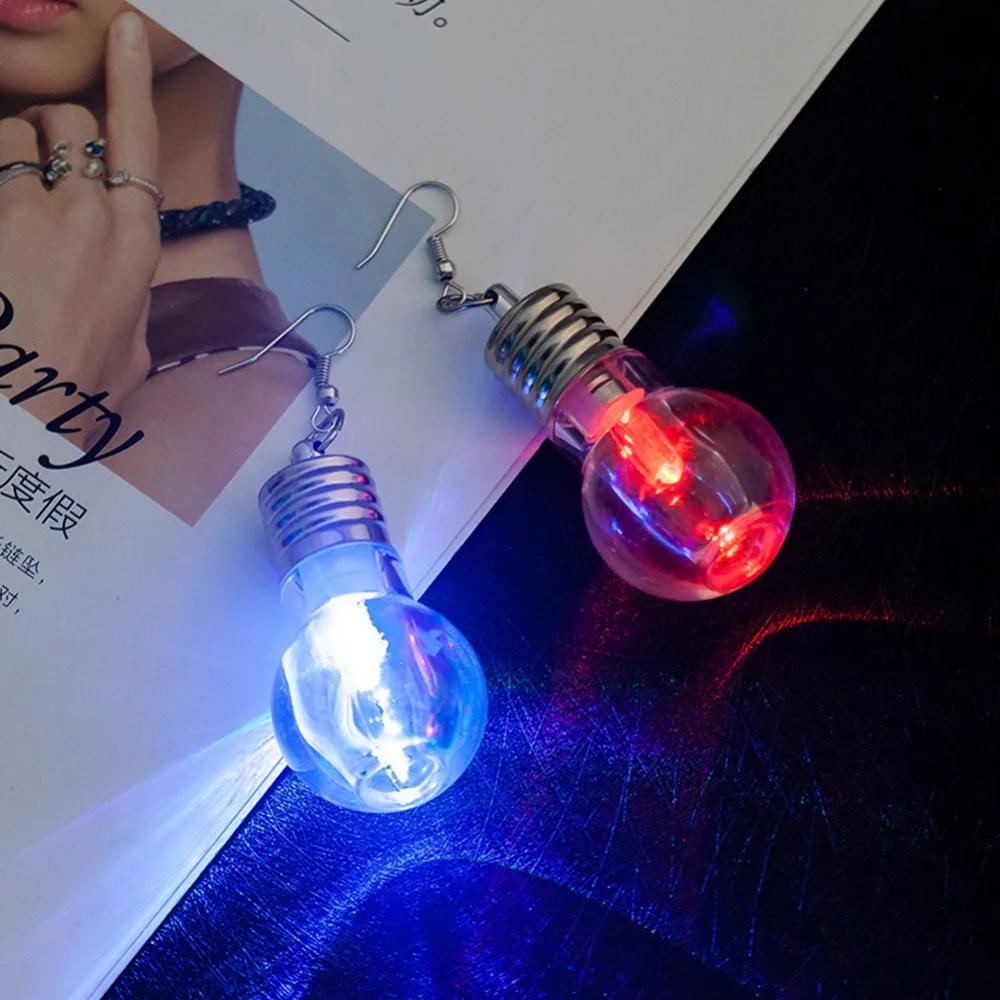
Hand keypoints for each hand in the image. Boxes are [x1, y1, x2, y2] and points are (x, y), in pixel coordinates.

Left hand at [0, 12, 159, 414]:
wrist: (18, 414)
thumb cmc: (80, 390)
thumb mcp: (129, 346)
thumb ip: (125, 293)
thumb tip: (113, 278)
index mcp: (135, 240)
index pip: (136, 134)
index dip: (130, 75)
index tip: (122, 27)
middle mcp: (85, 208)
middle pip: (68, 121)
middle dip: (53, 133)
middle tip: (40, 172)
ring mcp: (23, 206)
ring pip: (13, 132)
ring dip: (10, 153)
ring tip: (8, 204)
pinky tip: (1, 225)